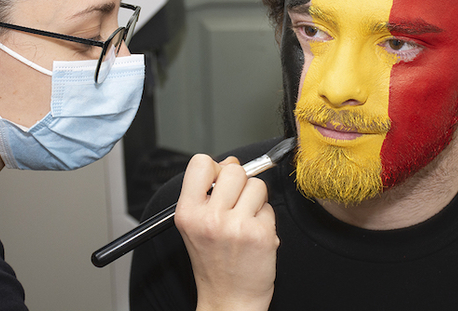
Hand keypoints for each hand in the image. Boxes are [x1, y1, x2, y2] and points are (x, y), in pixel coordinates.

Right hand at [175, 154, 278, 310]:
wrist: (229, 299)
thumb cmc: (214, 261)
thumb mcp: (197, 224)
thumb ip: (208, 191)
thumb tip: (231, 162)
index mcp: (187, 212)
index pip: (200, 162)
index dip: (214, 168)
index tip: (218, 183)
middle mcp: (209, 219)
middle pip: (234, 169)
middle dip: (239, 183)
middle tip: (235, 206)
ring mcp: (236, 227)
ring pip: (257, 185)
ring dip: (256, 201)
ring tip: (245, 222)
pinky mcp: (260, 235)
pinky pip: (270, 208)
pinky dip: (266, 219)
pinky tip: (255, 236)